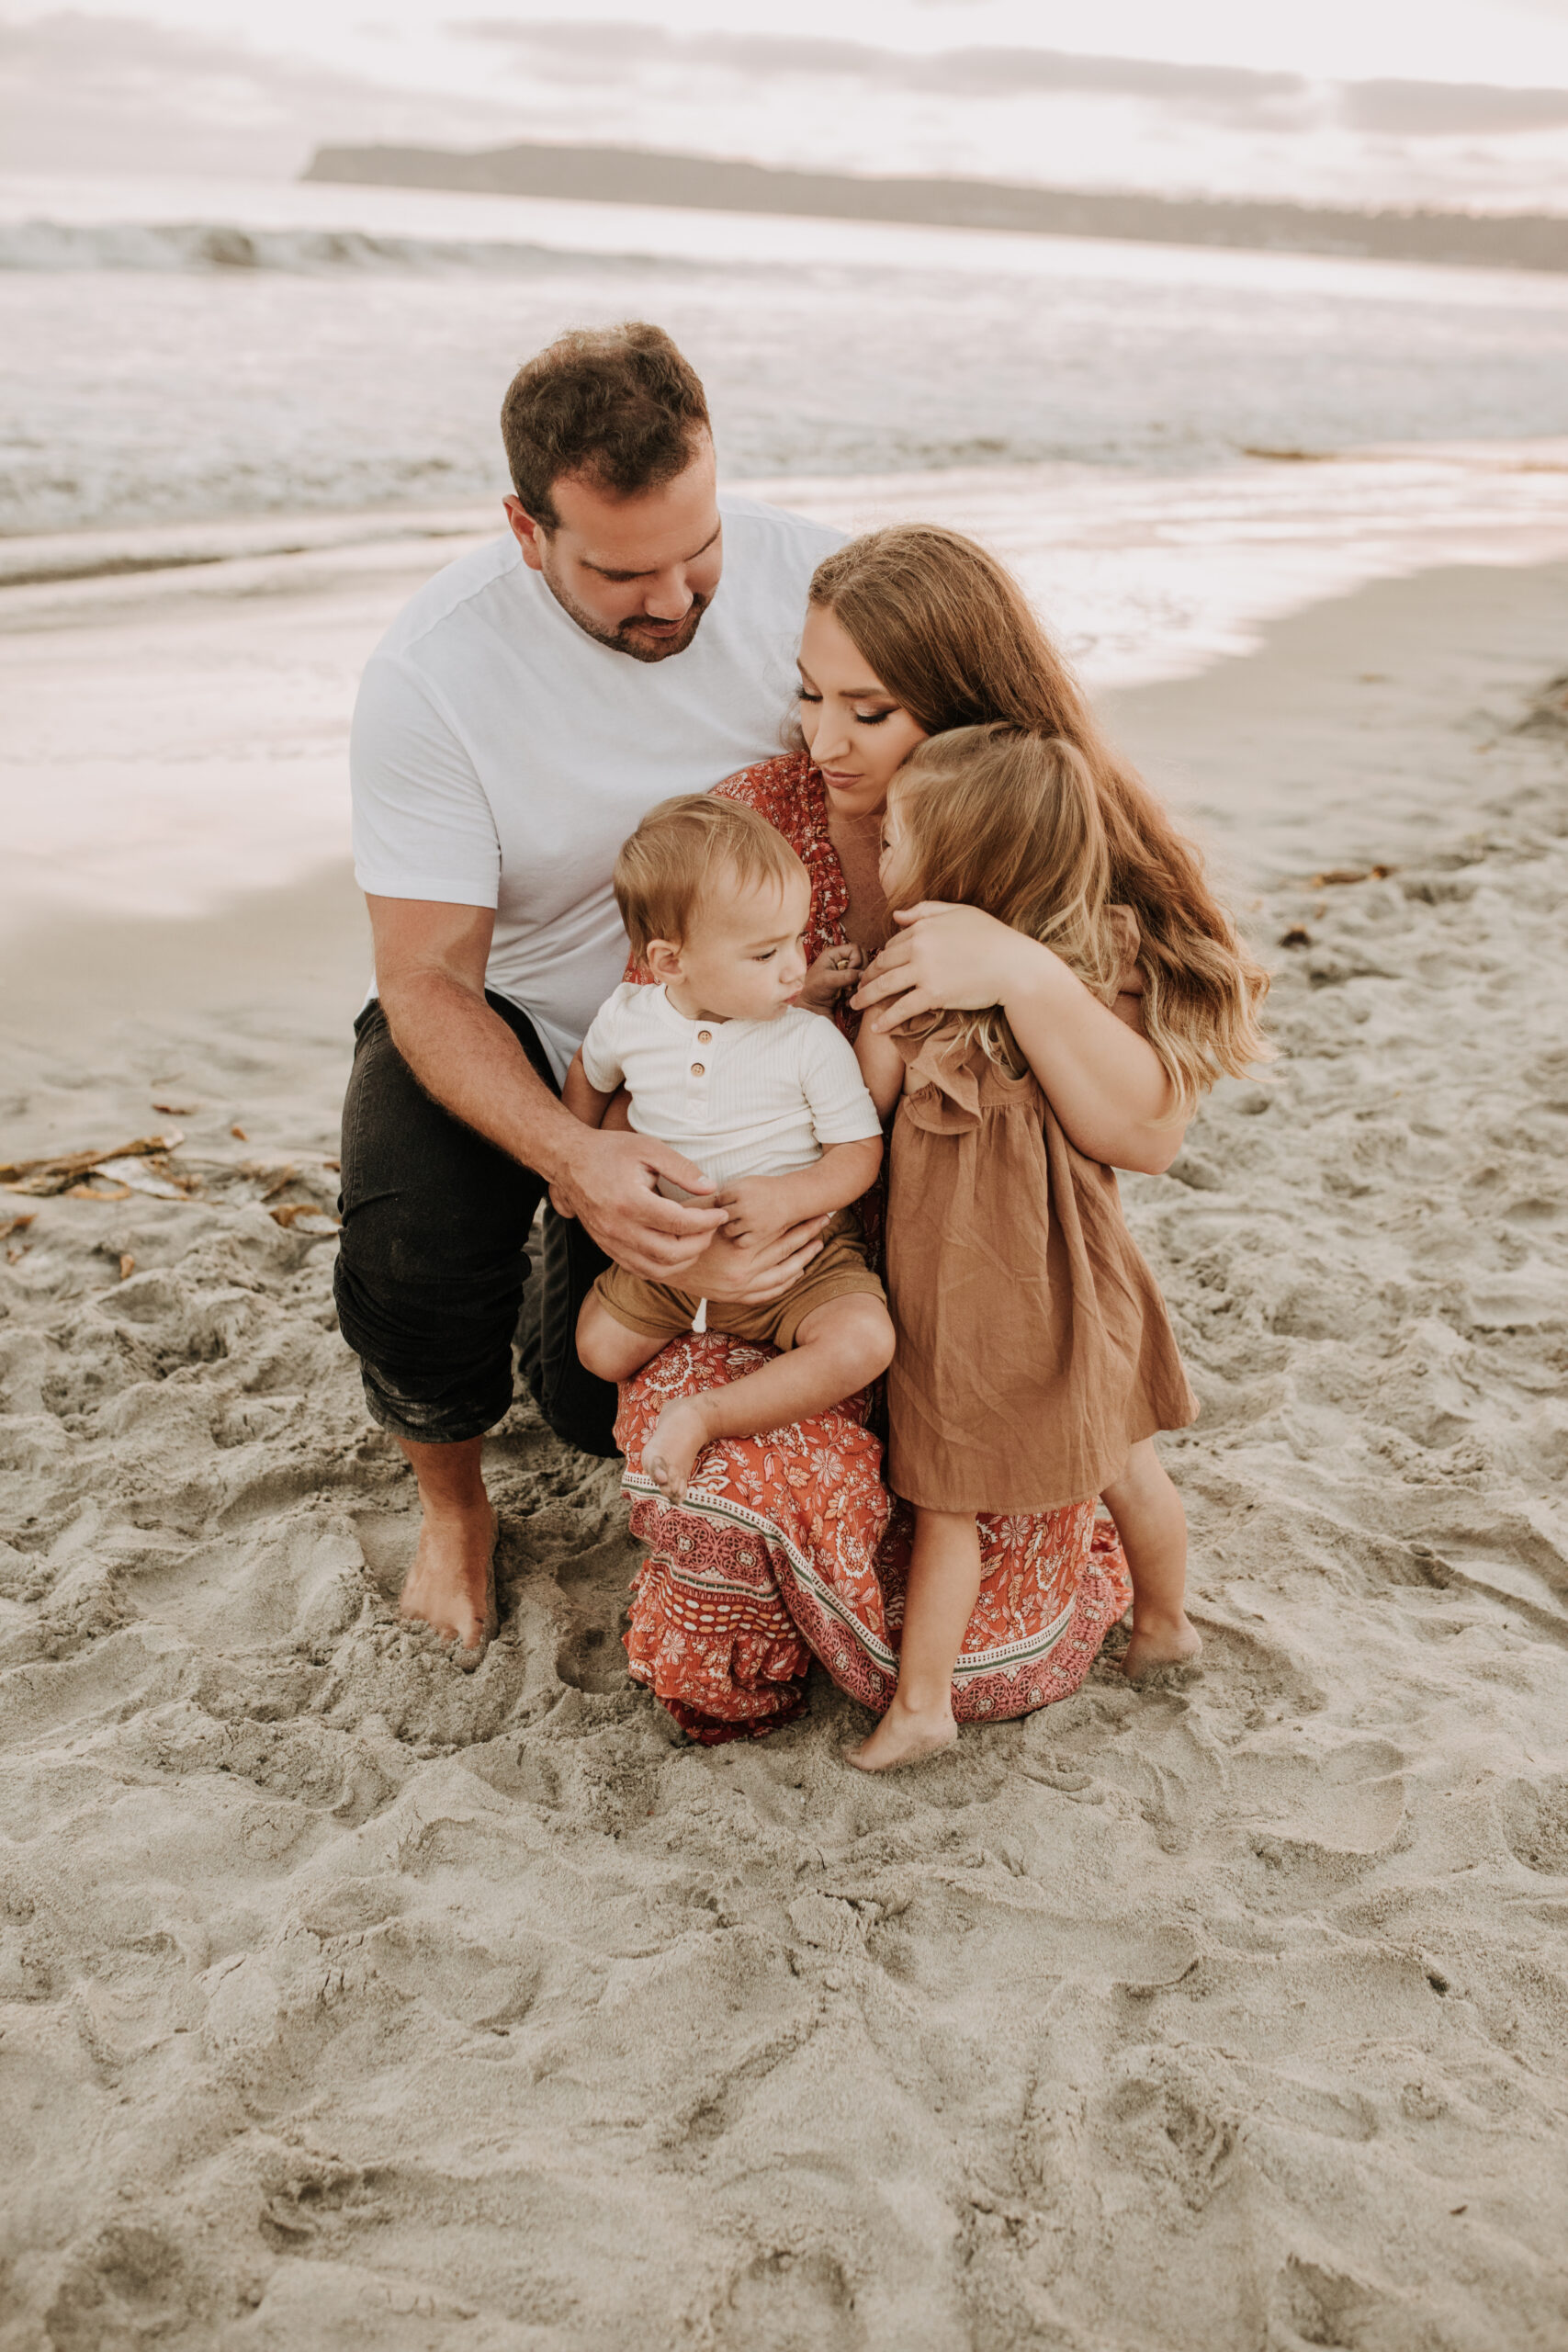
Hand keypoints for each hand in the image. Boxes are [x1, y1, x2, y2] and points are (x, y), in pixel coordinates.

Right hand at [549, 1128, 726, 1279]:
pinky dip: (664, 1267)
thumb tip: (710, 1188)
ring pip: (657, 1269)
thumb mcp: (648, 1148)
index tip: (720, 1213)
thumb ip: (682, 1169)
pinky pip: (640, 1270)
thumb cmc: (610, 1151)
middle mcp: (618, 1228)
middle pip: (671, 1253)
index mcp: (630, 1202)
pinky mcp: (607, 1248)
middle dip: (700, 1243)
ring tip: (698, 1239)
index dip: (707, 1221)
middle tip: (712, 1227)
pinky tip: (677, 1250)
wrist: (569, 1161)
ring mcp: (611, 1242)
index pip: (679, 1223)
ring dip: (685, 1260)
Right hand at [683, 1191, 831, 1302]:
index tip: (816, 1205)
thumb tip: (741, 1183)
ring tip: (820, 1243)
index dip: (799, 1217)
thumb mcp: (697, 1211)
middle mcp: (742, 1272)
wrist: (658, 1267)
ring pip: (784, 1274)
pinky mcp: (735, 1298)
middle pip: (786, 1250)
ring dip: (805, 1258)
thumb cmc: (676, 1232)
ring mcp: (740, 1288)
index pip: (778, 1230)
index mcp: (736, 1248)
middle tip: (826, 1218)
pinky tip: (799, 1270)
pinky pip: (769, 1293)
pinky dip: (787, 1282)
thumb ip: (721, 1201)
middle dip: (809, 1232)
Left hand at [712, 1173, 797, 1245]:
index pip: (717, 1201)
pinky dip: (740, 1239)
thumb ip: (727, 1189)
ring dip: (730, 1228)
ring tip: (738, 1224)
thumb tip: (709, 1203)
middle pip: (721, 1216)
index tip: (730, 1203)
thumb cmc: (764, 1189)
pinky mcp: (759, 1234)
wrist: (790, 1197)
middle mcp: (744, 1206)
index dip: (722, 1202)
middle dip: (725, 1216)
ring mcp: (751, 1221)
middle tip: (734, 1215)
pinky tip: (744, 1233)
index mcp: (739, 1190)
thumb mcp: (745, 1182)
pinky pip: (739, 1242)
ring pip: (727, 1231)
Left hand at [798, 941, 865, 1012]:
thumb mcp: (828, 980)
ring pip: (863, 972)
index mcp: (834, 954)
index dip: (856, 960)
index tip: (850, 971)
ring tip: (847, 993)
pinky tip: (847, 997)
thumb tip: (863, 975)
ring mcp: (846, 971)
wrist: (812, 1007)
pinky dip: (857, 991)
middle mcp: (841, 960)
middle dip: (860, 973)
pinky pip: (861, 983)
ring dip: (858, 984)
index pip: (855, 949)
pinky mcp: (849, 982)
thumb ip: (846, 975)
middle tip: (851, 984)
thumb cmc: (814, 990)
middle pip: (863, 959)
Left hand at [850, 902, 1037, 1032]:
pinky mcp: (934, 994)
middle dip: (866, 977)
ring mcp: (925, 971)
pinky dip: (886, 1019)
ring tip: (855, 1006)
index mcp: (924, 927)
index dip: (883, 957)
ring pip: (885, 985)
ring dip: (866, 997)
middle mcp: (919, 947)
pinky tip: (876, 1027)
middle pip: (883, 964)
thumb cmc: (993, 937)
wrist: (1015, 965)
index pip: (893, 943)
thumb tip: (896, 915)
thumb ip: (926, 910)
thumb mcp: (960, 913)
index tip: (876, 968)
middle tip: (857, 988)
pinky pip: (902, 1008)